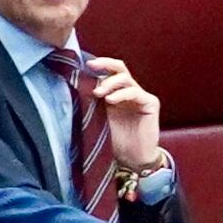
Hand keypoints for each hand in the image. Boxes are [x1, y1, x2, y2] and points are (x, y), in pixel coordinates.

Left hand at [88, 55, 166, 170]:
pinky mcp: (150, 103)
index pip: (107, 73)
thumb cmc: (114, 142)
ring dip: (110, 82)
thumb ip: (90, 104)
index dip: (96, 67)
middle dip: (105, 63)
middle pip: (118, 68)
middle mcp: (127, 92)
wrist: (133, 159)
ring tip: (98, 93)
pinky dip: (121, 94)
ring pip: (125, 78)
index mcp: (114, 94)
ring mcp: (139, 97)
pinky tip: (110, 100)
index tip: (82, 65)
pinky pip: (135, 92)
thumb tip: (72, 89)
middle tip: (91, 66)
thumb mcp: (97, 119)